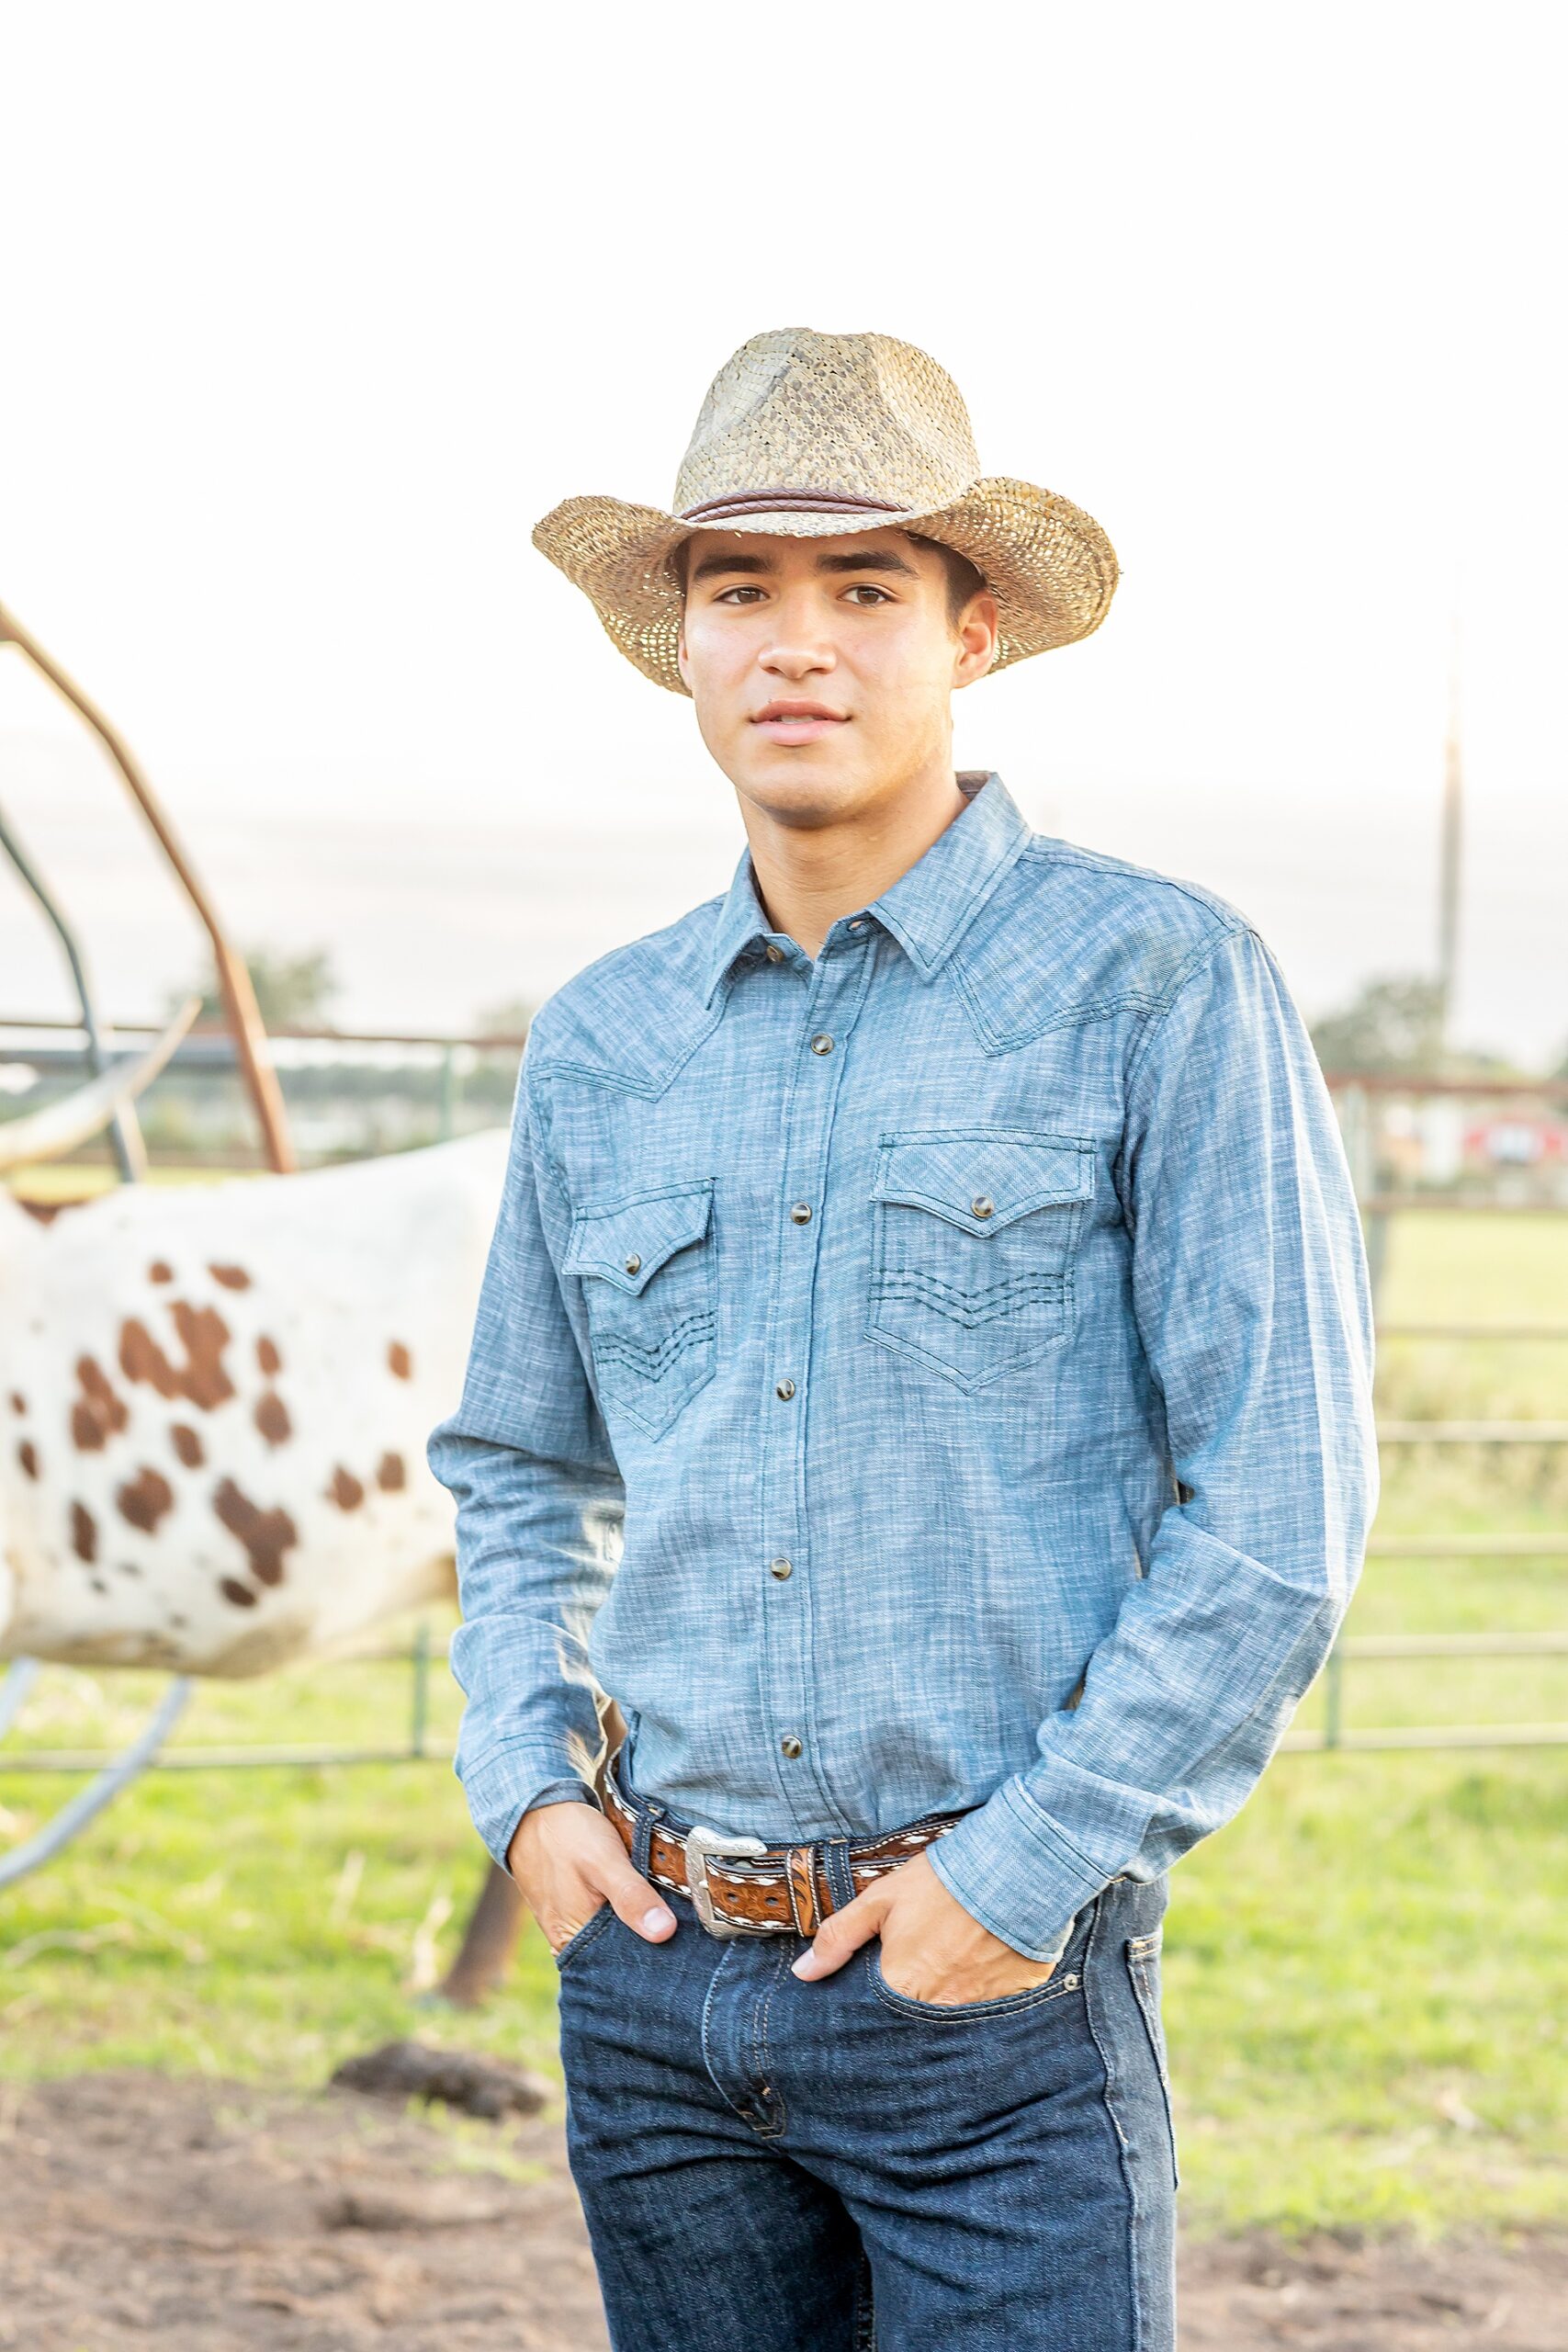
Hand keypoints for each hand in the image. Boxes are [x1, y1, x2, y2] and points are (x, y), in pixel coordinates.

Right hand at [507, 1798, 676, 1955]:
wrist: (535, 1813)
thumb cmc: (567, 1836)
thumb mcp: (604, 1862)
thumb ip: (631, 1897)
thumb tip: (663, 1932)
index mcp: (573, 1940)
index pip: (621, 1967)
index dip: (653, 1956)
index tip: (681, 1944)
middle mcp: (568, 1943)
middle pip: (616, 1956)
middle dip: (646, 1942)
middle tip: (678, 1925)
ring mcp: (569, 1928)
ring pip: (610, 1939)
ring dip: (634, 1927)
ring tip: (662, 1912)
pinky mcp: (573, 1913)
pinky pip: (601, 1924)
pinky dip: (620, 1915)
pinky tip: (638, 1902)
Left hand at [790, 1851, 1056, 2004]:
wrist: (1013, 1866)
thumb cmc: (942, 1882)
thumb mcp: (881, 1900)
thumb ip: (839, 1938)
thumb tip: (803, 1973)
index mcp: (903, 1987)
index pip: (879, 2018)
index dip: (879, 2004)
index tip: (885, 1986)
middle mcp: (940, 2009)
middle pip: (917, 2022)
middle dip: (914, 2005)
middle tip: (923, 1972)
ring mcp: (980, 2009)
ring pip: (955, 2020)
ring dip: (949, 2001)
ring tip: (953, 1968)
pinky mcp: (1014, 2000)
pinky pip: (993, 2011)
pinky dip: (986, 1996)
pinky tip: (984, 1970)